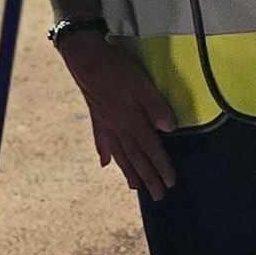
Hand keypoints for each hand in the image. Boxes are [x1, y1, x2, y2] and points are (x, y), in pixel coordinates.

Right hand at [56, 26, 176, 197]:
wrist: (85, 59)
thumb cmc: (115, 68)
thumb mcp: (142, 83)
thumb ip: (156, 106)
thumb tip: (169, 128)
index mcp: (132, 120)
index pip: (151, 149)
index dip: (161, 167)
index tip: (170, 183)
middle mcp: (118, 128)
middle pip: (136, 158)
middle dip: (148, 178)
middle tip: (157, 196)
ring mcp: (106, 124)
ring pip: (119, 154)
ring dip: (128, 172)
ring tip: (135, 187)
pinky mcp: (97, 117)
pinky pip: (101, 141)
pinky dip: (104, 153)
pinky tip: (105, 163)